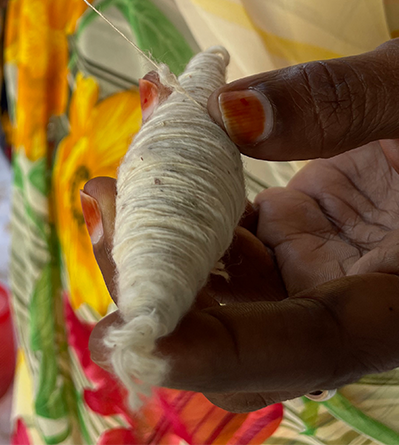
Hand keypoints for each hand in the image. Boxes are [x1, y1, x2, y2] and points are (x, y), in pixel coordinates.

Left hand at [86, 40, 398, 409]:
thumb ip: (341, 102)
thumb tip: (227, 111)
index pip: (307, 349)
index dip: (220, 352)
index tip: (139, 333)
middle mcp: (350, 299)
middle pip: (240, 329)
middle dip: (160, 286)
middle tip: (105, 210)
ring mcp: (316, 267)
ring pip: (220, 283)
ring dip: (157, 238)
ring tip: (110, 180)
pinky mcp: (294, 233)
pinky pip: (223, 231)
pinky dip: (184, 197)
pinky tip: (156, 144)